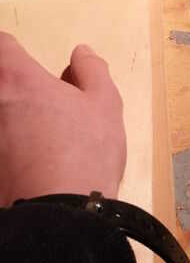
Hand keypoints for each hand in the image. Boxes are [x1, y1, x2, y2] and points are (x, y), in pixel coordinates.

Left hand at [0, 32, 125, 206]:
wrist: (61, 217)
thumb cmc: (85, 151)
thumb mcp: (105, 104)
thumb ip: (91, 70)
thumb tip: (80, 53)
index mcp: (16, 79)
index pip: (1, 45)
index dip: (12, 49)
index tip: (24, 60)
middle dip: (10, 87)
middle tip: (33, 103)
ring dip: (9, 120)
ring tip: (34, 137)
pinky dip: (8, 150)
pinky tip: (25, 163)